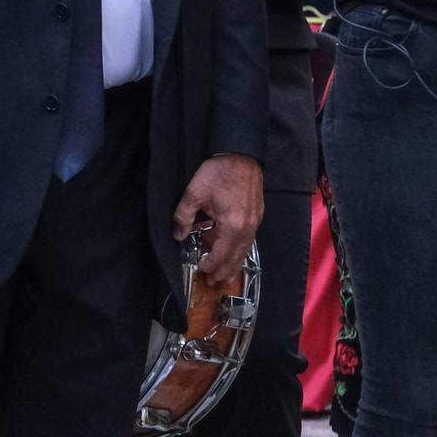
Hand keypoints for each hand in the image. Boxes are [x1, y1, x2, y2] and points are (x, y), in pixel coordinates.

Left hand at [173, 155, 263, 289]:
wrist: (240, 154)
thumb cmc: (219, 171)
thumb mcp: (193, 193)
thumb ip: (183, 217)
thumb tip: (179, 235)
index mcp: (233, 224)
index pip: (222, 254)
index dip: (212, 265)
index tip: (202, 270)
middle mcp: (248, 226)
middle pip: (238, 256)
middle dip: (225, 271)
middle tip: (214, 282)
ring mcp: (255, 221)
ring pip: (245, 249)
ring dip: (234, 263)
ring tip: (224, 274)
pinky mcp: (257, 214)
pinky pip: (249, 239)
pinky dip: (240, 249)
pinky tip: (233, 252)